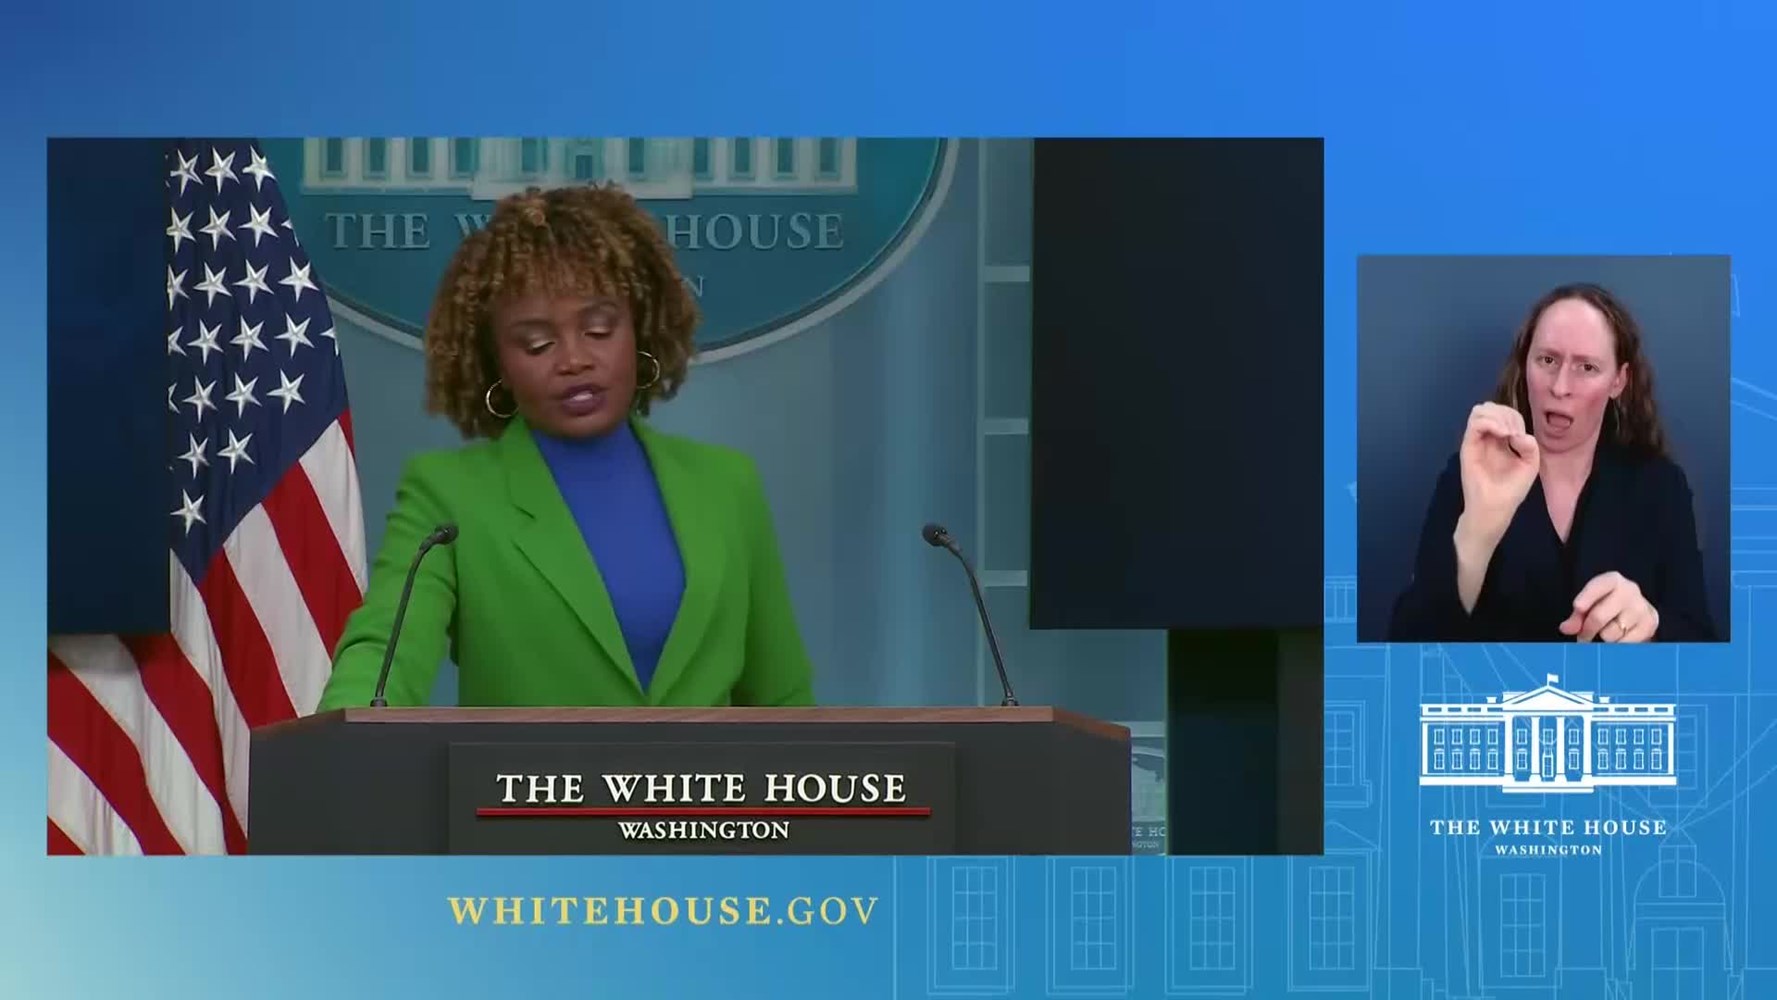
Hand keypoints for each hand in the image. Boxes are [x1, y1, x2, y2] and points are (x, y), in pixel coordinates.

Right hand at [1458, 402, 1539, 532]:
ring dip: (1498, 416)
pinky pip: (1475, 423)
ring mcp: (1476, 441)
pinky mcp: (1468, 446)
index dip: (1515, 418)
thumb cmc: (1511, 489)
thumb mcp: (1530, 465)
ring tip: (1507, 433)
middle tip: (1514, 434)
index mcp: (1501, 440)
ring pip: (1480, 410)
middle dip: (1507, 414)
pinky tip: (1503, 434)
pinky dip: (1491, 423)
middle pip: (1491, 407)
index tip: (1521, 438)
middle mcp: (1487, 437)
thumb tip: (1518, 434)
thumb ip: (1530, 446)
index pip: (1504, 413)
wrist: (1496, 508)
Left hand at [1560, 571, 1658, 642]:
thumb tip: (1566, 628)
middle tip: (1582, 637)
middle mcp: (1630, 590)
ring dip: (1603, 638)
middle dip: (1587, 630)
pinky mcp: (1650, 625)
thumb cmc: (1607, 606)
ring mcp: (1642, 607)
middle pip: (1600, 616)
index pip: (1598, 586)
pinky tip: (1618, 639)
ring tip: (1604, 634)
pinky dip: (1617, 645)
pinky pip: (1625, 643)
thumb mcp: (1590, 605)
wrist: (1636, 612)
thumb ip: (1576, 616)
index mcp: (1612, 580)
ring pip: (1611, 633)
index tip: (1577, 607)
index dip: (1587, 597)